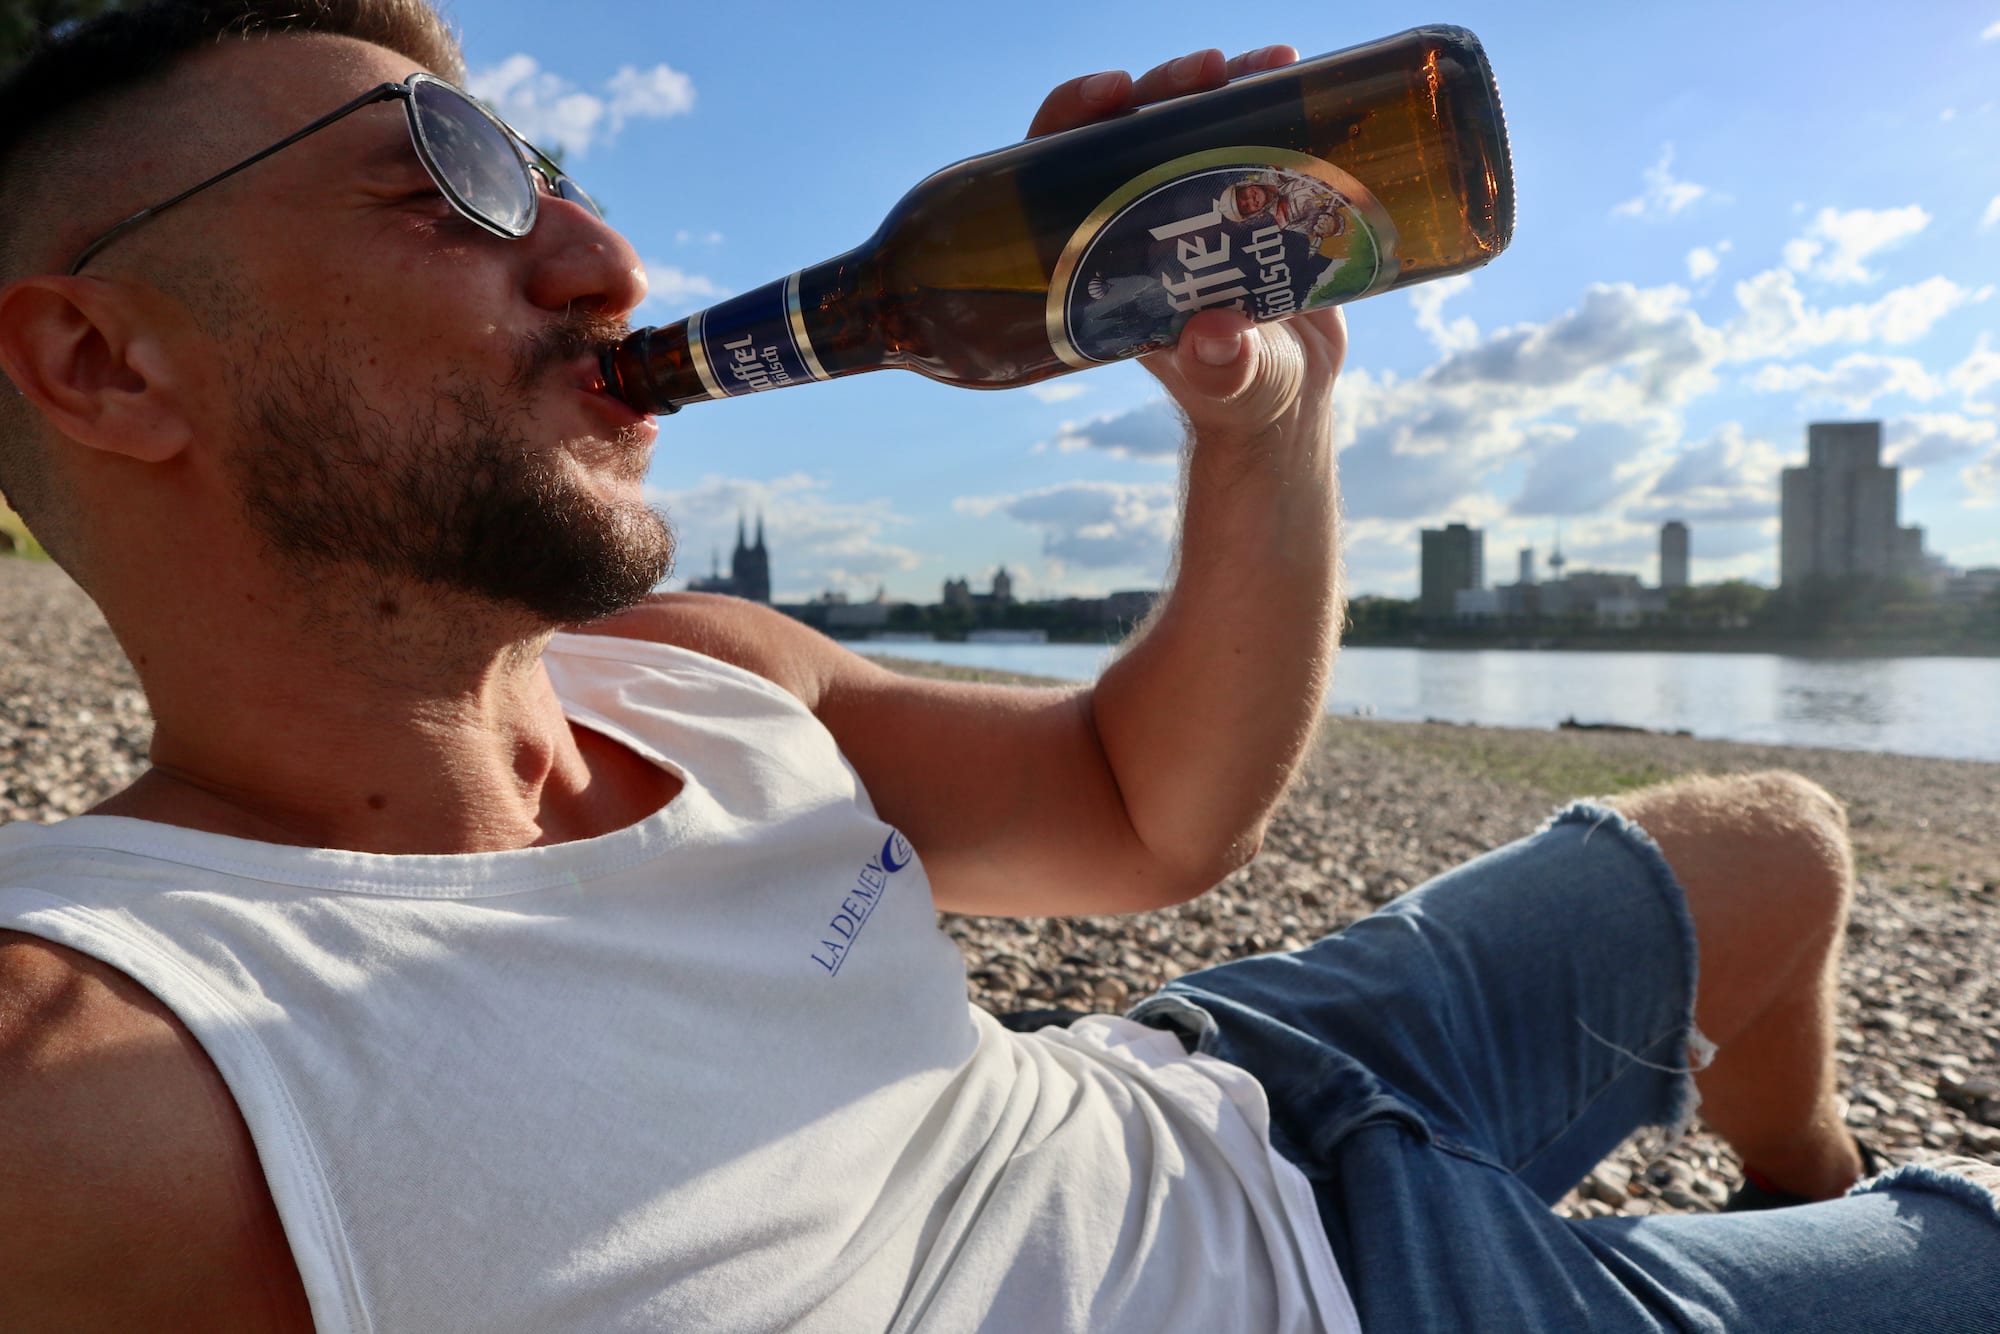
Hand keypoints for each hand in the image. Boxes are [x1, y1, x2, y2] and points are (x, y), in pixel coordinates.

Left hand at [1025, 46, 1347, 447]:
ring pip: (1191, 121)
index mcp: (1107, 257)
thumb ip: (1222, 370)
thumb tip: (1217, 337)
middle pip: (1131, 129)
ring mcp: (1197, 204)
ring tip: (1271, 61)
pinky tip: (1296, 72)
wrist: (1286, 402)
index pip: (1060, 171)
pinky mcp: (1251, 199)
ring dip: (1224, 82)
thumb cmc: (1241, 398)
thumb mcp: (1231, 388)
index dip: (1073, 120)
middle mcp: (1142, 220)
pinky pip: (1250, 134)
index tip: (1112, 93)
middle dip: (1163, 87)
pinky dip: (1271, 99)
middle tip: (1209, 70)